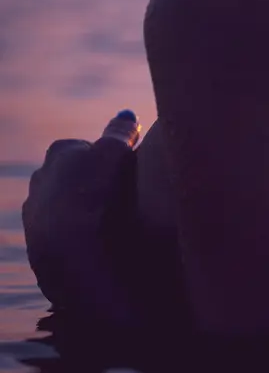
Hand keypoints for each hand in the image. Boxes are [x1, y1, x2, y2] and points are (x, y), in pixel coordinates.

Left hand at [22, 110, 141, 323]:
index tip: (128, 168)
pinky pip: (67, 235)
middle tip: (125, 193)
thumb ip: (120, 133)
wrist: (68, 257)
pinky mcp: (41, 248)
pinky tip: (104, 244)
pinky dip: (83, 237)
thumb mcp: (113, 155)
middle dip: (95, 181)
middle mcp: (40, 183)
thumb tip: (126, 115)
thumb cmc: (91, 196)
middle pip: (75, 175)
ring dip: (88, 210)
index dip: (110, 156)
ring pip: (69, 205)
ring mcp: (37, 217)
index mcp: (56, 156)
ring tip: (117, 222)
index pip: (85, 146)